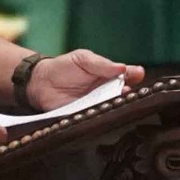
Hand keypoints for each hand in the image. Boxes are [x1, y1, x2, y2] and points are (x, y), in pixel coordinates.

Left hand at [25, 49, 146, 110]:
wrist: (41, 83)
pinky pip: (97, 120)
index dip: (134, 75)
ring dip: (116, 106)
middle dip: (129, 93)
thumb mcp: (83, 58)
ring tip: (116, 102)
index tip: (138, 74)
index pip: (127, 75)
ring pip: (113, 108)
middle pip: (124, 94)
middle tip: (128, 91)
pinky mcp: (87, 118)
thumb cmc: (64, 67)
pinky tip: (101, 114)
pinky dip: (101, 119)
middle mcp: (107, 92)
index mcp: (109, 75)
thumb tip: (122, 68)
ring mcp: (97, 106)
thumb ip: (101, 64)